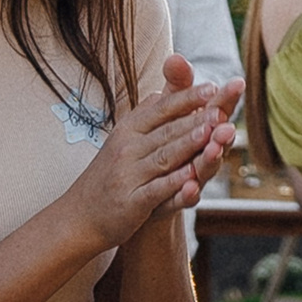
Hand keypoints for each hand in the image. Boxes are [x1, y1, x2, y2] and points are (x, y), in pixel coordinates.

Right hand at [66, 57, 239, 249]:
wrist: (80, 215)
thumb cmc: (111, 172)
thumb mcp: (126, 138)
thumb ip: (149, 114)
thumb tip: (164, 87)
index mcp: (129, 129)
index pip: (161, 109)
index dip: (187, 98)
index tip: (212, 86)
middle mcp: (127, 148)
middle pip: (167, 131)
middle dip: (195, 119)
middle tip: (221, 108)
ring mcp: (128, 175)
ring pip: (164, 157)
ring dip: (189, 145)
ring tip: (212, 134)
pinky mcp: (132, 202)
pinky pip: (157, 190)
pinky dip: (175, 183)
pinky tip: (193, 177)